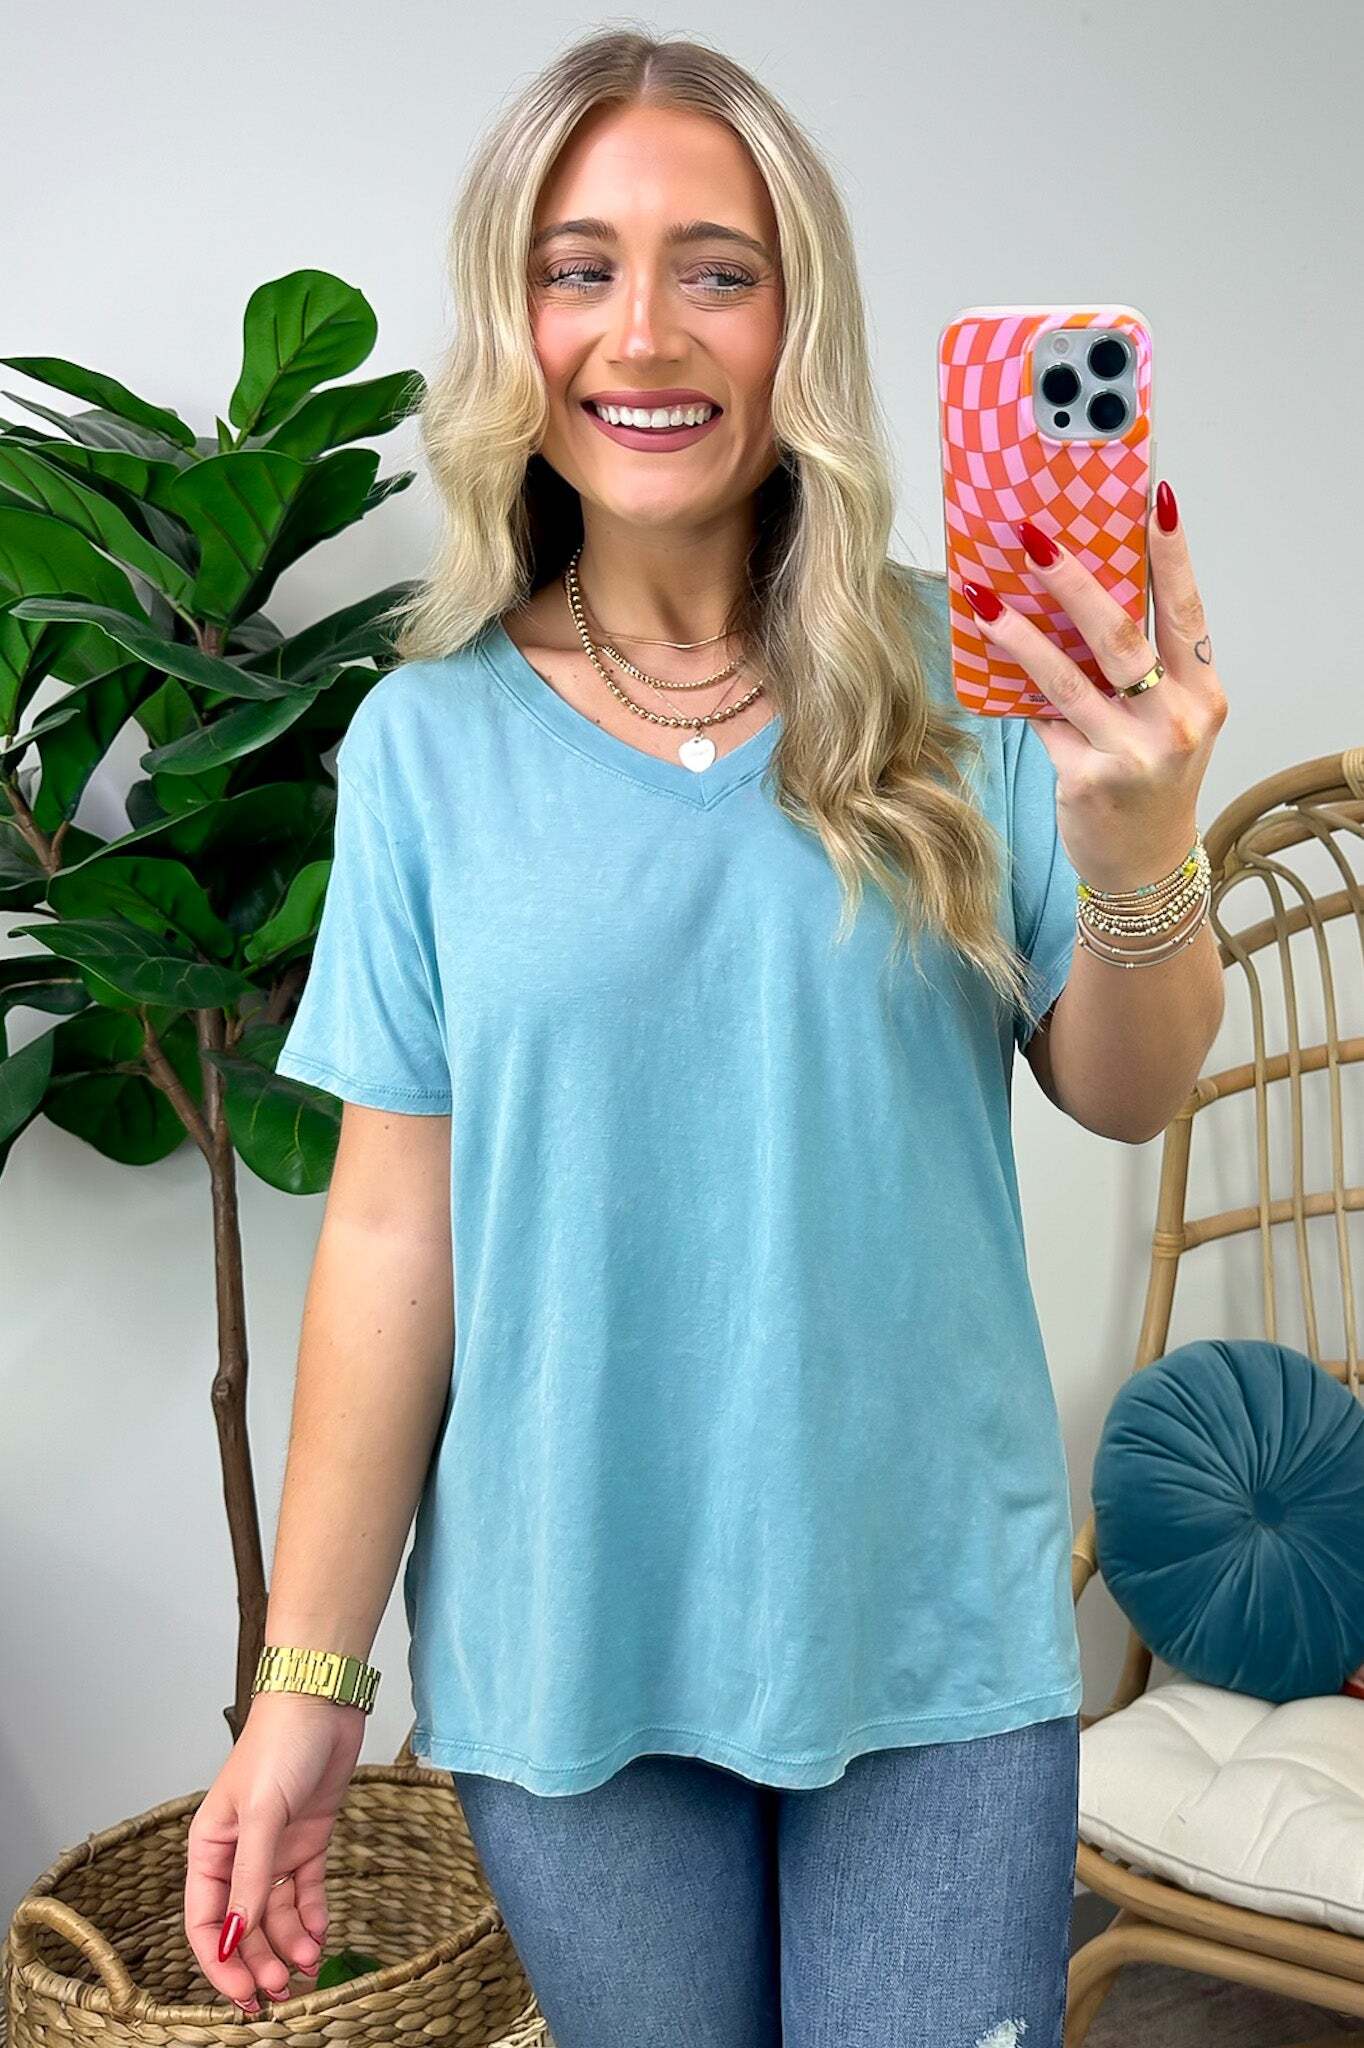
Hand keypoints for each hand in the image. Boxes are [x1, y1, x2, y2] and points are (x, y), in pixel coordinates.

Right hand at [184, 1692, 365, 2013]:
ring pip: (274, 1914)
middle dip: (258, 1961)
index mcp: (210, 1848)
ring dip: (288, 1944)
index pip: (205, 1921)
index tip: (243, 1995)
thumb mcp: (262, 1814)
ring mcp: (275, 1850)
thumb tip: (236, 1937)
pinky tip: (320, 1935)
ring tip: (307, 1965)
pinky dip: (311, 1917)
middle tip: (282, 1993)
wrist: (323, 1704)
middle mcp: (239, 1855)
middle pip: (242, 1925)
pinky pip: (305, 1892)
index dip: (220, 1962)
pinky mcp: (308, 1841)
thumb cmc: (279, 1746)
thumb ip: (251, 1877)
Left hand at [960, 480, 1228, 892]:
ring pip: (1066, 679)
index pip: (1187, 611)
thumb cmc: (1152, 779)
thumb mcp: (1167, 720)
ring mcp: (1132, 754)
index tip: (1156, 500)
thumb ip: (1141, 670)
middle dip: (1072, 580)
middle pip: (1119, 637)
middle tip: (1034, 538)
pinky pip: (1041, 721)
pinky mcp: (1087, 780)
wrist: (1145, 866)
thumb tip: (1076, 596)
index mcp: (1203, 693)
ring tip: (982, 596)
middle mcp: (1175, 721)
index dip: (1172, 555)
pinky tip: (983, 660)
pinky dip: (1014, 691)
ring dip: (1019, 633)